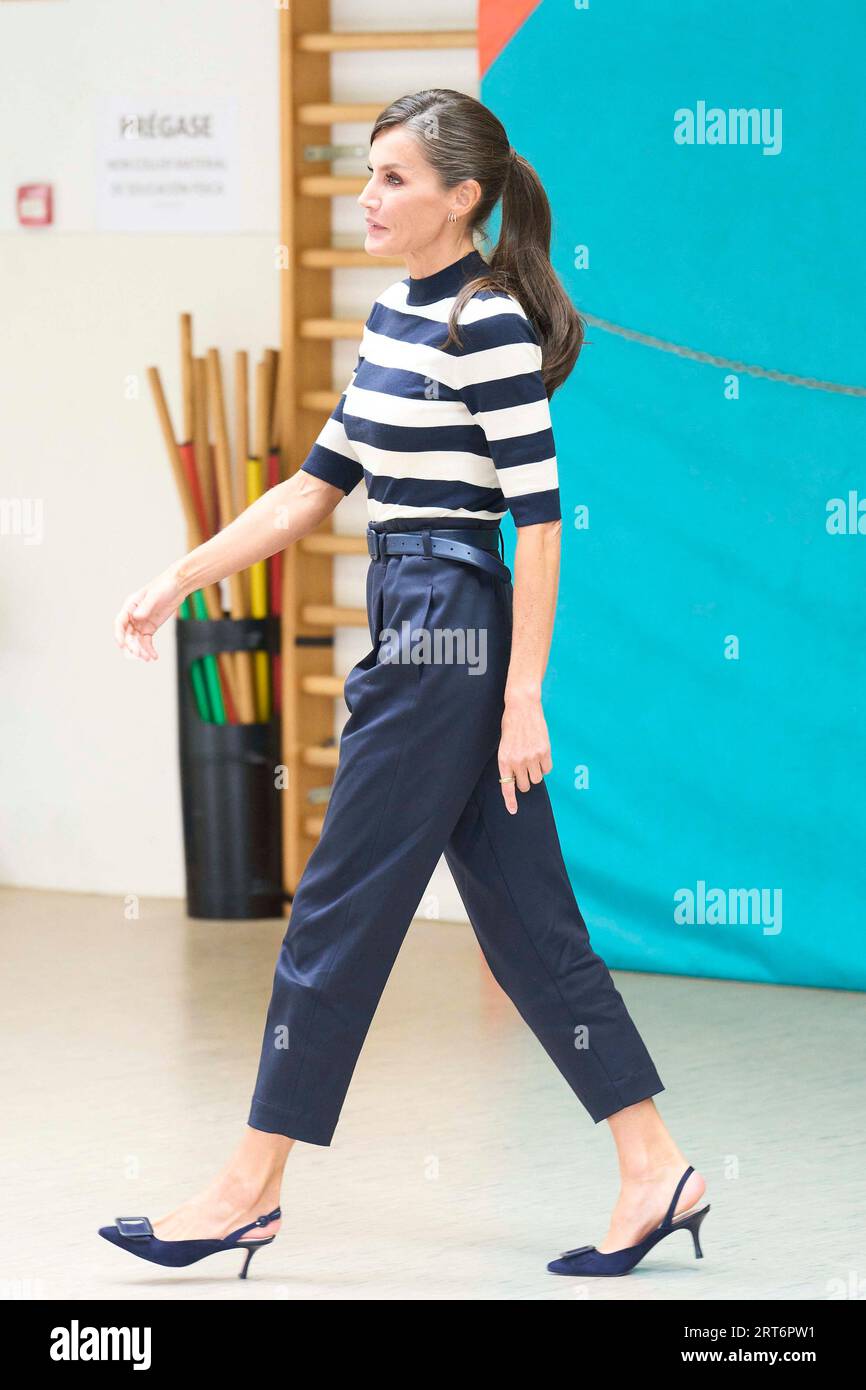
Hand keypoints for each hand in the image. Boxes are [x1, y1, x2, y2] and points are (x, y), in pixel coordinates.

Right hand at [114, 566, 183, 661]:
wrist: (178, 585)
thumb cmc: (165, 586)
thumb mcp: (155, 595)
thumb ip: (146, 606)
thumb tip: (136, 617)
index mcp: (130, 605)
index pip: (120, 623)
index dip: (119, 635)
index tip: (121, 645)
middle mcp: (133, 616)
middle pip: (127, 635)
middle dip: (132, 646)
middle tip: (140, 655)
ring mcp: (141, 623)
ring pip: (136, 641)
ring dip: (140, 651)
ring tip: (149, 658)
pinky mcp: (150, 627)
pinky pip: (146, 642)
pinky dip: (149, 650)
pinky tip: (154, 657)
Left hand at [498, 690, 552, 813]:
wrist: (522, 706)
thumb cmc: (511, 724)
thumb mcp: (505, 745)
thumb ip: (510, 762)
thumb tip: (519, 778)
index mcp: (504, 760)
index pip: (507, 787)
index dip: (511, 801)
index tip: (513, 811)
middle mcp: (517, 761)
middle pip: (524, 785)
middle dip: (525, 781)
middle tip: (524, 769)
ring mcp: (532, 757)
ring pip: (537, 779)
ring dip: (535, 773)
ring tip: (532, 759)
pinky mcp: (544, 751)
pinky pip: (547, 769)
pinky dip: (544, 765)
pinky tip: (540, 754)